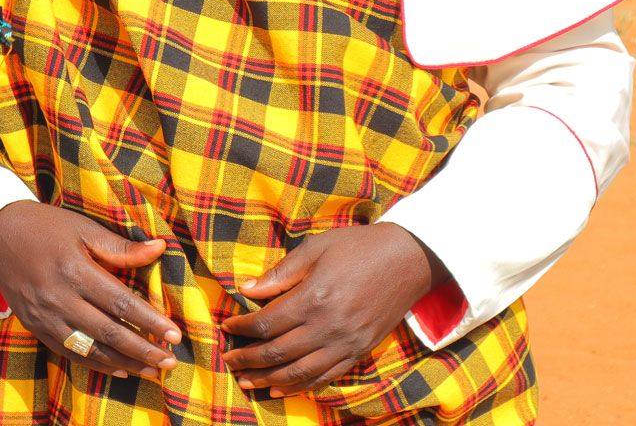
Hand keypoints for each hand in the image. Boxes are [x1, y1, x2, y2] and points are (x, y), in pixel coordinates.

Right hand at [0, 201, 180, 378]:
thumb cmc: (45, 227)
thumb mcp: (82, 228)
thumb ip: (120, 247)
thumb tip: (160, 249)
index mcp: (75, 271)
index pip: (121, 304)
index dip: (150, 321)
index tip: (175, 335)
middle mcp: (60, 299)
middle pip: (109, 332)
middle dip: (143, 350)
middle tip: (170, 361)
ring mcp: (45, 317)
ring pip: (90, 349)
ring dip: (124, 363)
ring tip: (152, 370)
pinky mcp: (35, 326)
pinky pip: (69, 352)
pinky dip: (96, 364)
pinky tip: (119, 369)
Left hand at [221, 223, 446, 397]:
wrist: (408, 259)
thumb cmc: (358, 247)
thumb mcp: (315, 248)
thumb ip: (280, 273)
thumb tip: (246, 290)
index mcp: (313, 298)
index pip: (265, 324)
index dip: (241, 328)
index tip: (227, 327)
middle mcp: (328, 327)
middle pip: (277, 353)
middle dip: (247, 359)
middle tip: (228, 361)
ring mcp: (346, 344)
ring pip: (299, 373)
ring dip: (269, 380)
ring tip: (247, 382)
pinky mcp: (360, 352)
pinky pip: (326, 377)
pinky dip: (301, 387)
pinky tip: (282, 389)